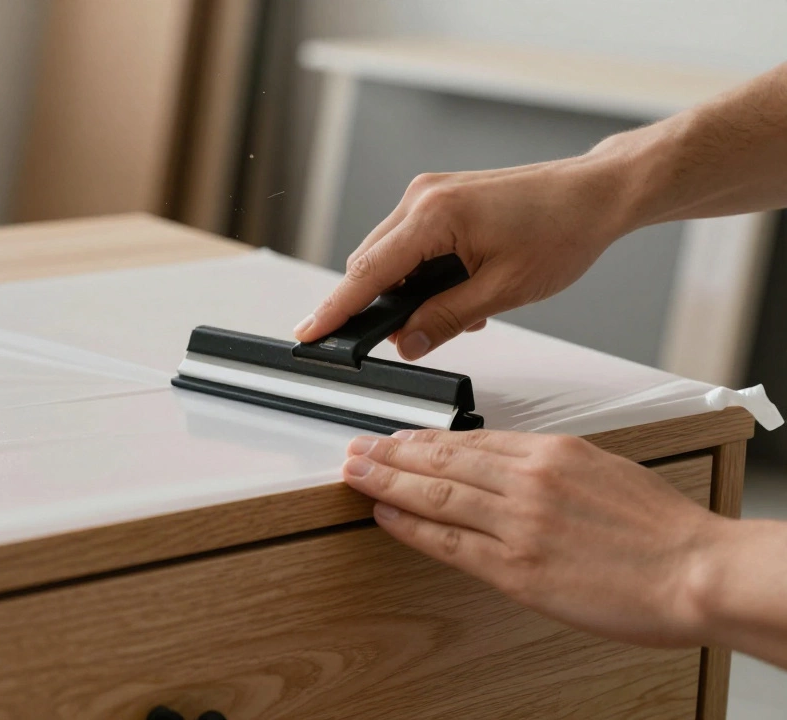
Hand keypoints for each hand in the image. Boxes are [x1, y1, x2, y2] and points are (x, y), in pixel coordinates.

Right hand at [294, 158, 630, 359]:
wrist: (595, 193)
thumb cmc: (562, 230)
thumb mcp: (503, 290)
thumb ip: (446, 319)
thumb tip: (406, 343)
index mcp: (434, 216)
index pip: (367, 273)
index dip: (335, 309)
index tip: (308, 333)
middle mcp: (422, 198)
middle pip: (370, 263)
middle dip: (378, 306)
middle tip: (404, 339)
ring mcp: (429, 195)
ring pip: (390, 255)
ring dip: (407, 290)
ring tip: (456, 310)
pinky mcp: (440, 199)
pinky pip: (410, 243)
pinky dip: (422, 273)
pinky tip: (458, 289)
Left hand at [343, 428, 728, 647]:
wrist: (696, 572)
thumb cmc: (664, 529)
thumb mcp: (607, 470)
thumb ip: (555, 467)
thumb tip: (514, 468)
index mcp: (553, 452)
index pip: (471, 441)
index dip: (424, 440)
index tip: (397, 438)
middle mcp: (529, 481)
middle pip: (443, 460)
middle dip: (391, 452)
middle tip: (357, 448)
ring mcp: (519, 524)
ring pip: (437, 494)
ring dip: (387, 482)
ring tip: (355, 474)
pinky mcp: (516, 568)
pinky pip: (449, 543)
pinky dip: (410, 526)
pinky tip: (385, 514)